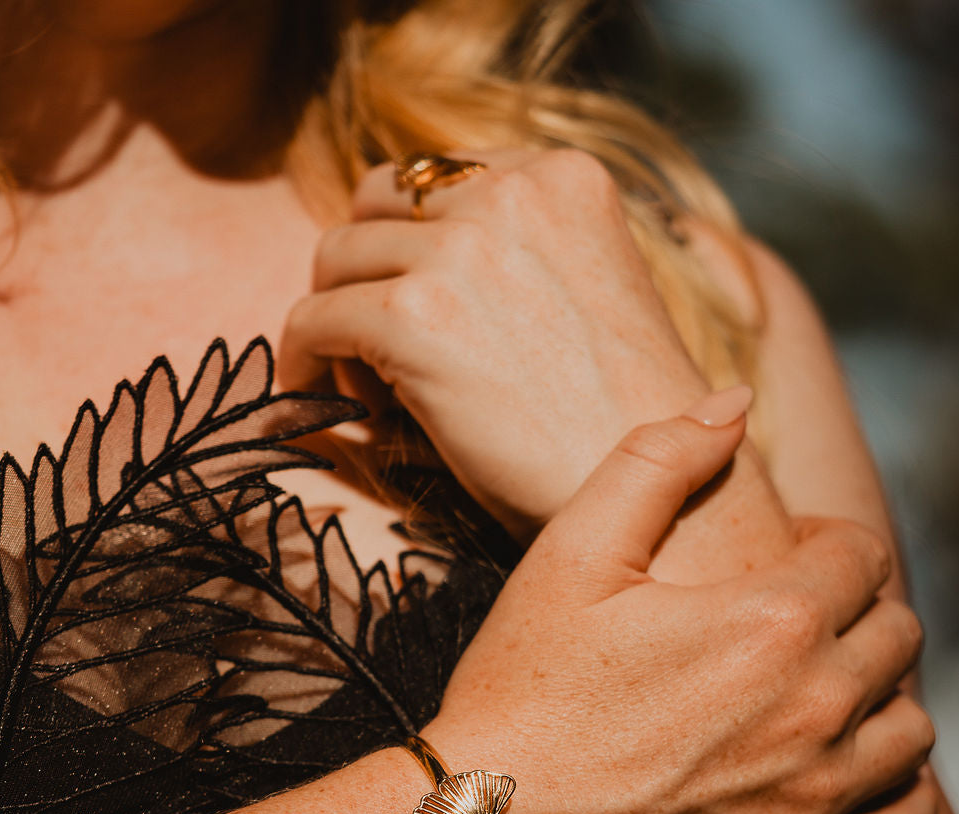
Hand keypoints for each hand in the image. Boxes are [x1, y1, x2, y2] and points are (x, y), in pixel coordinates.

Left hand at [279, 147, 705, 533]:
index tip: (411, 301)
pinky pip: (314, 319)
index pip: (442, 178)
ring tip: (360, 386)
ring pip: (337, 258)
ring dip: (336, 319)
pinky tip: (312, 402)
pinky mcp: (413, 316)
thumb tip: (414, 267)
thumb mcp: (593, 295)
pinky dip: (302, 359)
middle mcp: (510, 194)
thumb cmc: (630, 425)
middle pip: (378, 204)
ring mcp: (459, 250)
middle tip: (368, 343)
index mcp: (563, 177)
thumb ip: (521, 258)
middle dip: (367, 269)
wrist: (657, 490)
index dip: (412, 241)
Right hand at [425, 399, 935, 813]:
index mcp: (773, 621)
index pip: (862, 558)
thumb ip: (657, 462)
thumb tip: (734, 405)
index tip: (789, 562)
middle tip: (799, 632)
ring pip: (911, 732)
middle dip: (857, 619)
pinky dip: (896, 801)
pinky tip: (855, 782)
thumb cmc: (520, 696)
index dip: (826, 548)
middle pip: (898, 639)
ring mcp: (816, 801)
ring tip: (823, 703)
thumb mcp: (567, 557)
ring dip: (879, 704)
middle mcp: (816, 709)